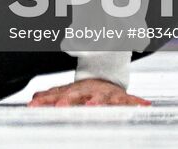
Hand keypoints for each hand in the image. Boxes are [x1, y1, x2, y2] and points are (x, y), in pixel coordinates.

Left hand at [28, 79, 151, 106]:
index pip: (58, 95)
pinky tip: (145, 105)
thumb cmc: (84, 89)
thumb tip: (32, 101)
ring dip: (98, 101)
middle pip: (77, 95)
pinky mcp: (122, 97)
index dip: (48, 100)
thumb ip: (50, 97)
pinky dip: (137, 102)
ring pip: (102, 97)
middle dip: (68, 100)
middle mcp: (89, 91)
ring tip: (92, 105)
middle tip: (59, 105)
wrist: (107, 71)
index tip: (35, 105)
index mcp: (75, 90)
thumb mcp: (67, 92)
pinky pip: (130, 100)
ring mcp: (106, 93)